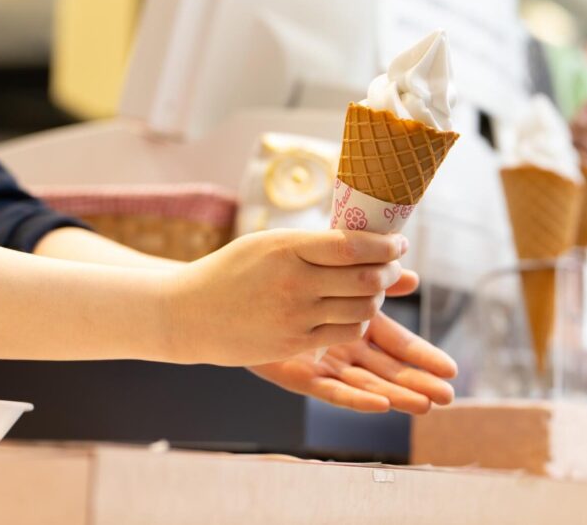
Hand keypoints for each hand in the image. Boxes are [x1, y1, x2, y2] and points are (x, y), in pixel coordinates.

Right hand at [164, 229, 407, 365]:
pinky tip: (352, 311)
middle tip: (392, 267)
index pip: (353, 244)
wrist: (188, 313)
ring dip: (378, 299)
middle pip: (366, 278)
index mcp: (288, 248)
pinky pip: (346, 332)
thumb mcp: (273, 245)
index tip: (398, 243)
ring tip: (372, 290)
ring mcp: (294, 315)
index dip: (386, 245)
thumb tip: (380, 247)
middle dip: (390, 272)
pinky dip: (358, 322)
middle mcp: (294, 282)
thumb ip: (325, 245)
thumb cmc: (236, 270)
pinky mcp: (293, 343)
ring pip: (363, 309)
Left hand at [249, 271, 457, 413]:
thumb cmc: (280, 276)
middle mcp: (343, 346)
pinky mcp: (299, 375)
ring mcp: (323, 363)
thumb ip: (368, 273)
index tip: (453, 369)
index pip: (398, 342)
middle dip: (419, 382)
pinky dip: (356, 399)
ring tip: (425, 406)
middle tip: (449, 396)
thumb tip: (413, 277)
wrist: (225, 294)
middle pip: (389, 369)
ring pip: (366, 384)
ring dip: (396, 395)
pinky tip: (380, 406)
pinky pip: (331, 391)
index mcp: (356, 321)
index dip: (424, 356)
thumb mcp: (331, 269)